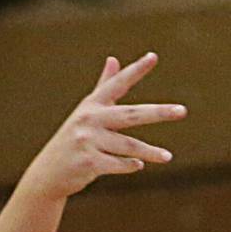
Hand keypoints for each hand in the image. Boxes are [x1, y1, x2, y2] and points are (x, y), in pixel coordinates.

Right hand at [23, 52, 186, 200]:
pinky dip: (129, 165)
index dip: (135, 70)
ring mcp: (87, 141)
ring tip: (168, 157)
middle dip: (158, 113)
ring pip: (128, 145)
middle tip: (182, 111)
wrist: (48, 174)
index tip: (153, 57)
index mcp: (91, 105)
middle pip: (131, 115)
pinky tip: (138, 166)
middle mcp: (89, 120)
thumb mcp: (86, 113)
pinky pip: (116, 164)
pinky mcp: (87, 162)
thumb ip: (102, 87)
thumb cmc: (72, 141)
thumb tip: (113, 59)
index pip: (117, 84)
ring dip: (149, 152)